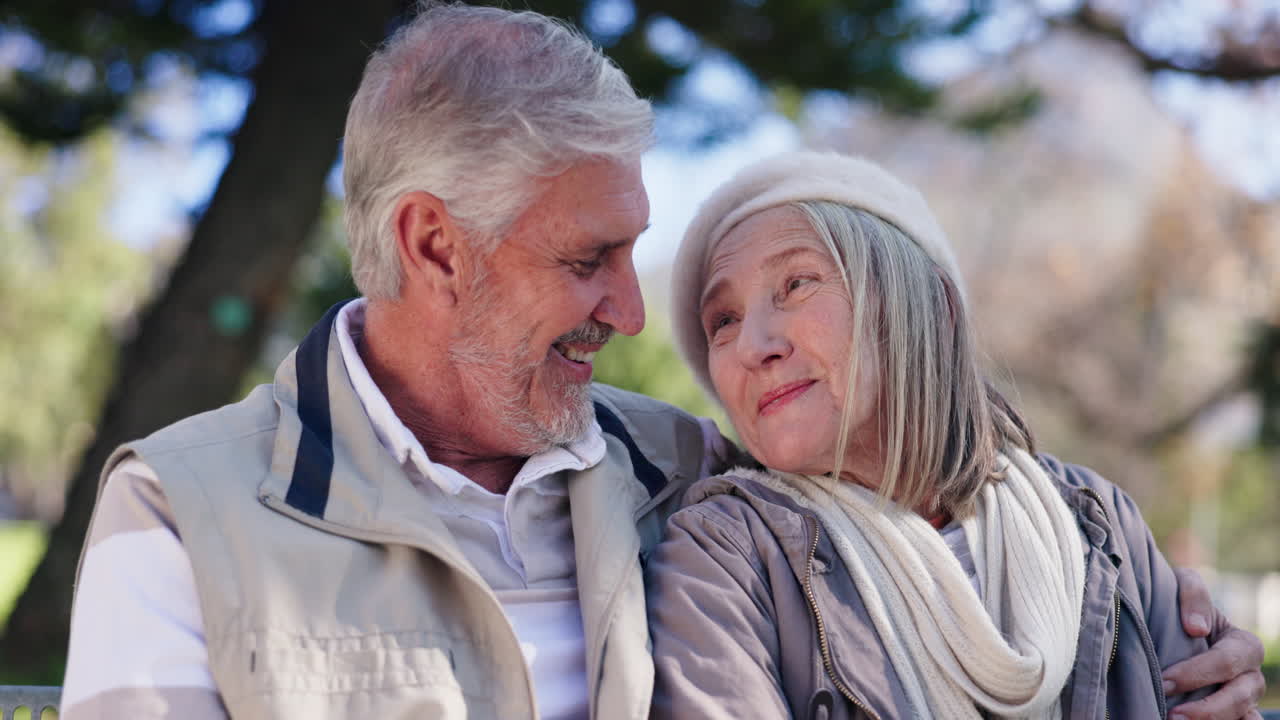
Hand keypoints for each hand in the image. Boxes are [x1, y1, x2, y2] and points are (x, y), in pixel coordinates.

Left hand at [1161, 567, 1265, 719]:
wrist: (1174, 626)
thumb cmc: (1181, 607)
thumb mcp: (1185, 587)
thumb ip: (1193, 595)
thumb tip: (1197, 628)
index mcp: (1244, 645)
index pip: (1225, 662)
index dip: (1196, 674)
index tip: (1165, 681)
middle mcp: (1250, 676)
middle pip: (1238, 697)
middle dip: (1206, 709)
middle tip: (1172, 715)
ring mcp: (1246, 700)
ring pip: (1243, 717)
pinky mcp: (1234, 715)